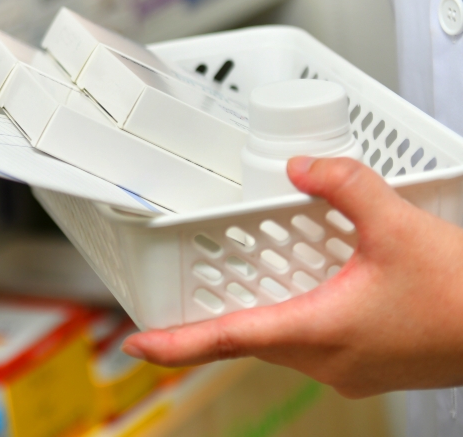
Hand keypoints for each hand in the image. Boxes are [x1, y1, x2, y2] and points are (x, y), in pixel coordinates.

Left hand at [122, 157, 462, 398]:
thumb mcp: (398, 225)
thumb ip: (344, 186)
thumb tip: (303, 165)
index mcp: (319, 332)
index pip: (228, 340)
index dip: (176, 345)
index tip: (137, 344)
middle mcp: (327, 361)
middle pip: (253, 338)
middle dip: (216, 321)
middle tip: (179, 301)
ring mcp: (351, 369)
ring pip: (285, 341)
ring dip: (262, 315)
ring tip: (242, 282)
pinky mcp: (372, 366)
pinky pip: (317, 343)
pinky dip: (299, 316)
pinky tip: (312, 287)